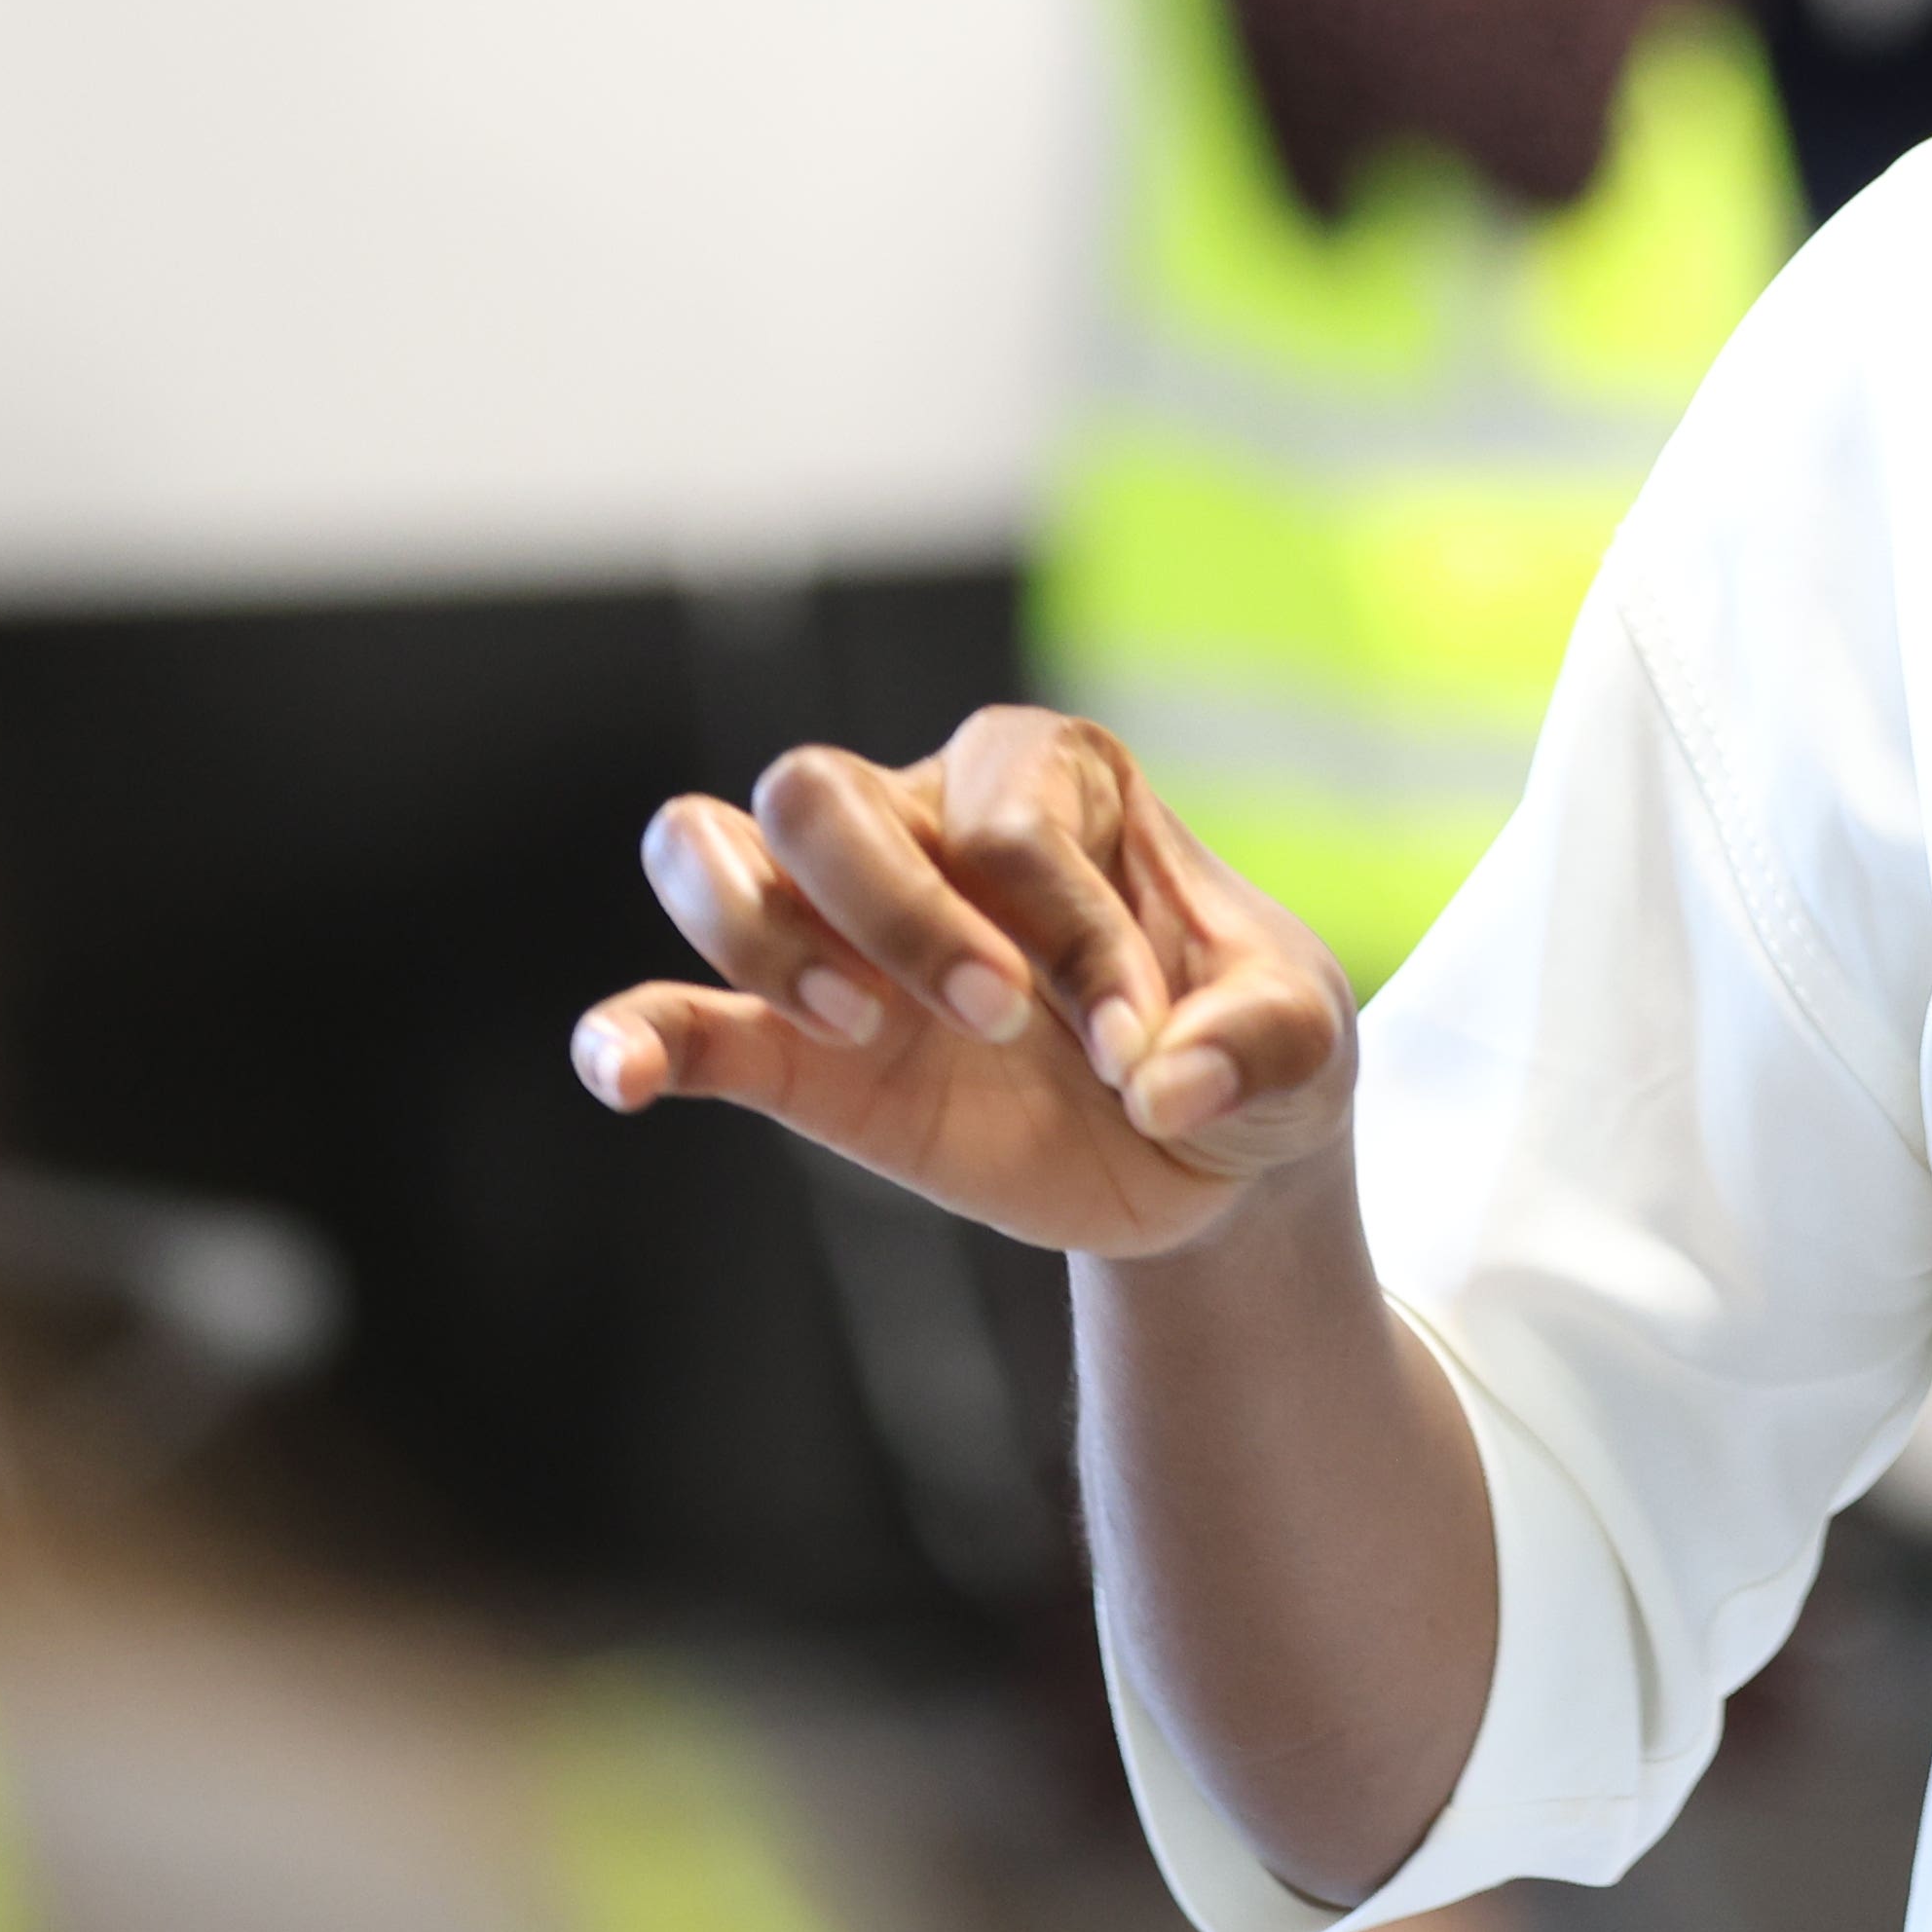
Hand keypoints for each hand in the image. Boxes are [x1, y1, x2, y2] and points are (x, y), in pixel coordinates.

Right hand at [571, 706, 1356, 1258]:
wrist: (1210, 1153)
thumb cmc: (1249, 1046)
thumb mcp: (1308, 1039)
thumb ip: (1263, 1044)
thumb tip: (1169, 1082)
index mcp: (1055, 778)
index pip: (1008, 823)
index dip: (1071, 934)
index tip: (1140, 1047)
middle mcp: (929, 821)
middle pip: (819, 792)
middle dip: (897, 908)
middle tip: (996, 1018)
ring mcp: (846, 927)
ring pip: (715, 846)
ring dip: (761, 933)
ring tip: (854, 1026)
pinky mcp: (799, 1046)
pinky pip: (678, 1012)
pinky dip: (635, 1033)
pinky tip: (623, 1072)